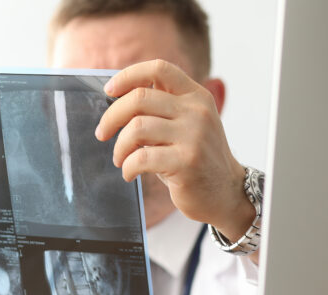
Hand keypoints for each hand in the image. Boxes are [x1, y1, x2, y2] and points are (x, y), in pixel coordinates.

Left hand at [96, 59, 254, 242]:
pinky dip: (127, 167)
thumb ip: (160, 111)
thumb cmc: (193, 159)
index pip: (159, 69)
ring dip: (119, 147)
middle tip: (102, 133)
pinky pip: (141, 158)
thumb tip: (116, 103)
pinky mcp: (186, 162)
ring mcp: (193, 136)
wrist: (225, 192)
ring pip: (137, 128)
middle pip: (139, 98)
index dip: (128, 75)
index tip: (108, 90)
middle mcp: (196, 111)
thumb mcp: (184, 126)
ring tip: (120, 159)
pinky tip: (129, 174)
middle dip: (111, 117)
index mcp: (195, 96)